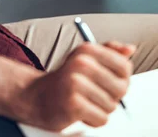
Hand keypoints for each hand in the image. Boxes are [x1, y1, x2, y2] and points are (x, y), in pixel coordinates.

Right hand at [13, 41, 134, 130]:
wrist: (40, 96)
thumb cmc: (67, 79)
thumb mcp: (86, 58)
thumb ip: (110, 52)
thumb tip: (129, 49)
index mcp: (87, 49)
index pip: (124, 66)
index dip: (121, 78)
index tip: (108, 80)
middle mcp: (81, 63)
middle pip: (121, 87)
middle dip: (112, 96)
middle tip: (95, 93)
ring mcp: (76, 83)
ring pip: (111, 105)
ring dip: (101, 108)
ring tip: (85, 101)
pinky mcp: (73, 104)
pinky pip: (101, 118)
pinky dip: (93, 120)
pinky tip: (81, 112)